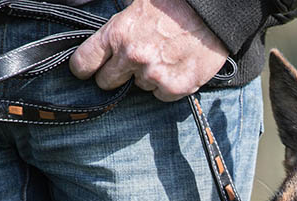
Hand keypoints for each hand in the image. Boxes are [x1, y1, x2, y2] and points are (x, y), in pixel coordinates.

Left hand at [69, 0, 228, 100]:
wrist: (212, 11)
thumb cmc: (173, 4)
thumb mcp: (136, 6)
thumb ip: (117, 28)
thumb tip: (104, 46)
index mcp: (118, 34)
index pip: (84, 63)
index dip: (84, 69)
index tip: (88, 71)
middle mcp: (133, 57)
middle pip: (106, 82)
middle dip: (114, 75)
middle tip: (130, 64)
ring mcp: (155, 75)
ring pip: (138, 87)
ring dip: (146, 77)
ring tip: (163, 57)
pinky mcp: (176, 87)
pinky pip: (161, 95)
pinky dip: (167, 85)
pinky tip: (176, 67)